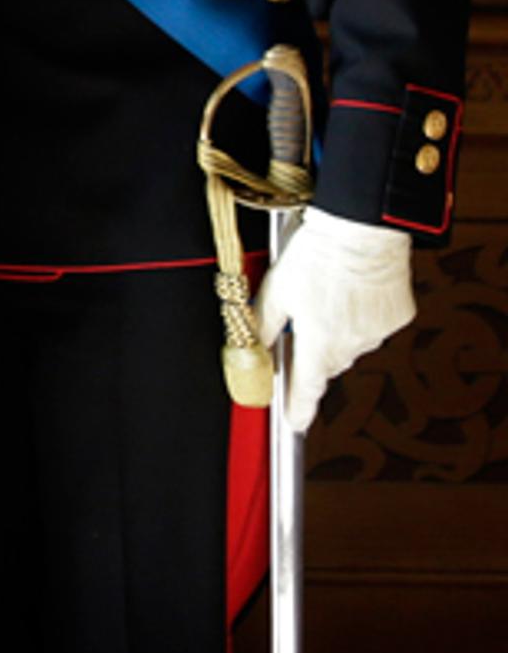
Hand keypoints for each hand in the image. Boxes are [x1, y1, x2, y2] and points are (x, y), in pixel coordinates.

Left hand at [259, 209, 414, 440]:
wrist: (363, 229)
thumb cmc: (316, 257)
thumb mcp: (276, 292)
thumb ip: (263, 328)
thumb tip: (254, 353)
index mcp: (320, 343)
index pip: (307, 388)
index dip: (299, 407)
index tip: (294, 422)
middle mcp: (353, 344)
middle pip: (326, 363)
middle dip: (311, 353)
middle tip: (302, 325)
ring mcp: (378, 332)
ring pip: (351, 345)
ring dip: (336, 332)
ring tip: (327, 297)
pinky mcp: (398, 317)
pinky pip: (373, 326)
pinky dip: (361, 316)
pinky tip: (351, 292)